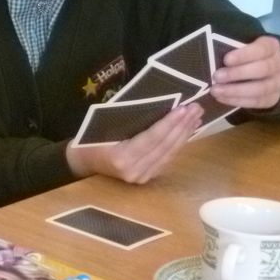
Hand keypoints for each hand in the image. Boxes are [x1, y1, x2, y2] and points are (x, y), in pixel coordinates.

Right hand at [65, 103, 202, 182]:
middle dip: (182, 125)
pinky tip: (187, 130)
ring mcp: (142, 177)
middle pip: (164, 146)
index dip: (169, 123)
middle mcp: (134, 171)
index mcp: (121, 157)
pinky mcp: (147, 178)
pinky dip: (179, 143)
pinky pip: (167, 158)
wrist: (83, 162)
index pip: (152, 138)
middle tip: (196, 107)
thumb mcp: (106, 125)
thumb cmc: (91, 138)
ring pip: (169, 153)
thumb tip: (158, 102)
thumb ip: (130, 119)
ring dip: (185, 133)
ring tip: (196, 116)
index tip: (184, 108)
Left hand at [209, 35, 279, 109]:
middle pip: (263, 69)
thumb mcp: (242, 46)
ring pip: (261, 88)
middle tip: (217, 77)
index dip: (245, 54)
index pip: (262, 49)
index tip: (226, 59)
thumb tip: (210, 47)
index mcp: (272, 46)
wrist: (264, 73)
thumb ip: (231, 46)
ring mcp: (278, 83)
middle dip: (238, 73)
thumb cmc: (246, 55)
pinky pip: (257, 102)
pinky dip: (237, 100)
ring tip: (216, 90)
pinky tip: (222, 98)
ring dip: (236, 90)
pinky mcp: (273, 98)